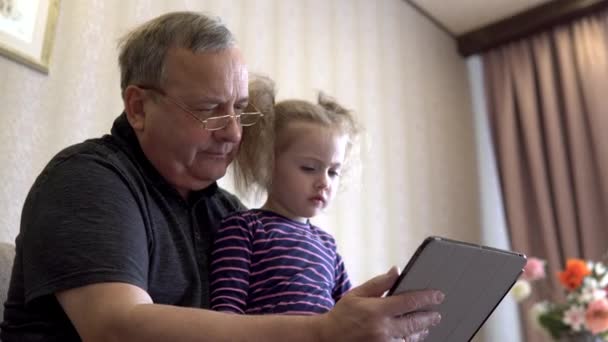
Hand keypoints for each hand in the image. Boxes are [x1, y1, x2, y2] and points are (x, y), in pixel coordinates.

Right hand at [317, 267, 443, 341]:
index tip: (439, 295)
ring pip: (411, 338)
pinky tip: (413, 336)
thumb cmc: (343, 314)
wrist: (328, 338)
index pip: (409, 302)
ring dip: (421, 331)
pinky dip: (410, 341)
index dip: (427, 298)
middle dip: (429, 317)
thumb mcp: (358, 293)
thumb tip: (397, 271)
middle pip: (414, 323)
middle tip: (437, 314)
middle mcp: (382, 328)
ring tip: (426, 326)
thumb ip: (379, 283)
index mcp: (376, 310)